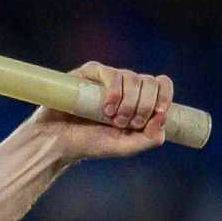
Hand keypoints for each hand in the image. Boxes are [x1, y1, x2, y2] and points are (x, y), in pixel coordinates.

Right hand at [27, 61, 173, 160]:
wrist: (57, 141)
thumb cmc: (89, 143)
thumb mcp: (124, 147)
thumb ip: (149, 139)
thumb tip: (162, 117)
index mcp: (138, 99)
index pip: (161, 85)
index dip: (164, 96)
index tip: (157, 114)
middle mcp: (125, 86)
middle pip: (150, 82)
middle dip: (144, 105)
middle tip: (126, 124)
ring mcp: (107, 78)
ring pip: (132, 78)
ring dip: (128, 102)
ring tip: (111, 119)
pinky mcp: (89, 73)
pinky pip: (111, 73)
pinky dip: (113, 91)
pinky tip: (105, 108)